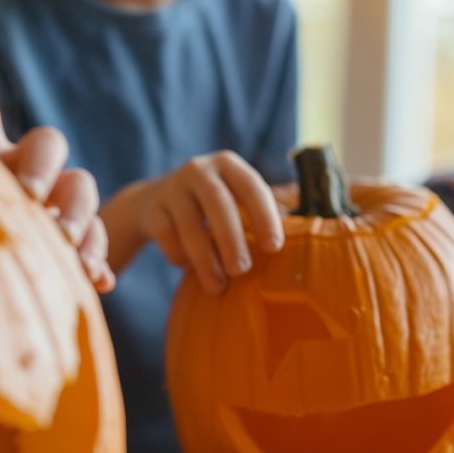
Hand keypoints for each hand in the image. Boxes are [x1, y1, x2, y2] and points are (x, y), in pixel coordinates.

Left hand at [0, 80, 114, 292]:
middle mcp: (20, 170)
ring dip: (77, 213)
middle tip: (28, 196)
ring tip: (64, 240)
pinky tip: (97, 280)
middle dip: (41, 167)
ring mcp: (52, 206)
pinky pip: (95, 242)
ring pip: (80, 189)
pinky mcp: (72, 244)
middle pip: (47, 144)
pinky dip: (98, 259)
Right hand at [137, 151, 283, 294]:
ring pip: (189, 223)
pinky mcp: (152, 208)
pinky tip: (188, 268)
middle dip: (232, 240)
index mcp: (229, 165)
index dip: (265, 216)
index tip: (274, 248)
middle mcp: (199, 170)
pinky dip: (179, 256)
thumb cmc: (210, 206)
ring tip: (218, 286)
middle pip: (218, 203)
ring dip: (205, 259)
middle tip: (242, 271)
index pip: (252, 186)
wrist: (153, 201)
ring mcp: (172, 187)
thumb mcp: (234, 198)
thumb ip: (261, 212)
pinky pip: (166, 236)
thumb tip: (301, 240)